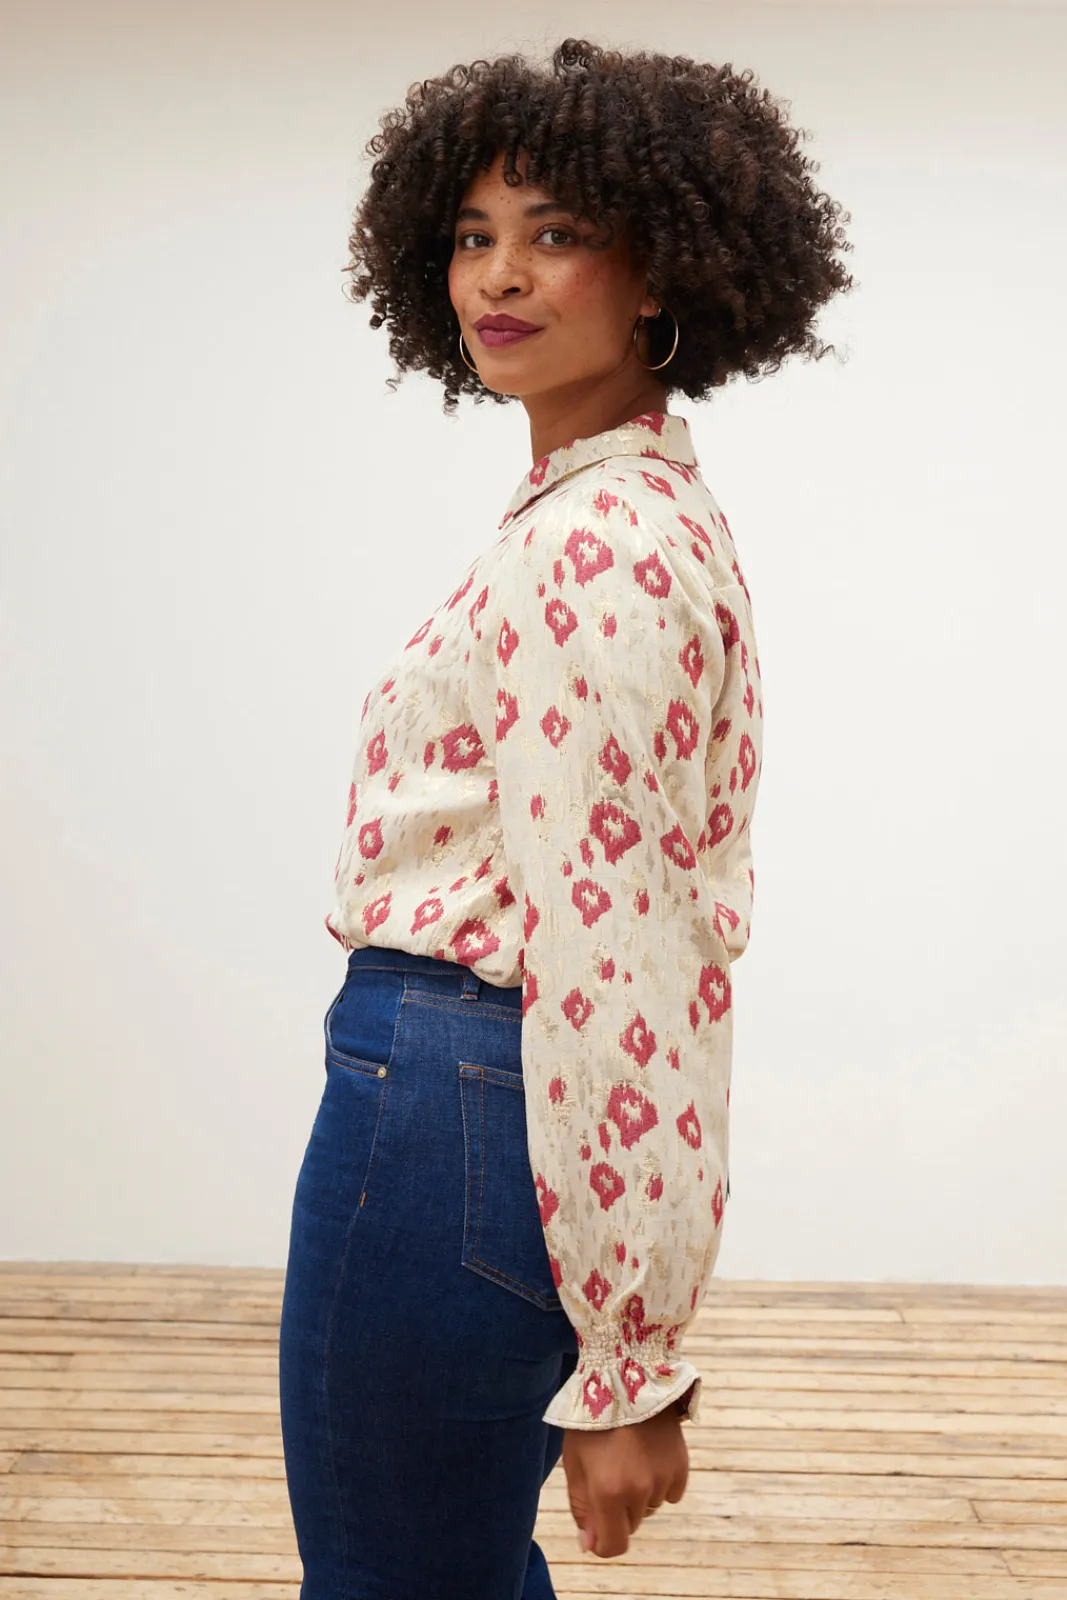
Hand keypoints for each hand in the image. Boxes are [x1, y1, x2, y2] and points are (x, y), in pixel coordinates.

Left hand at [562, 1390, 691, 1558]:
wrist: (625, 1377)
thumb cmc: (591, 1421)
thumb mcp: (575, 1462)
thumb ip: (581, 1507)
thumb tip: (589, 1545)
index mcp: (607, 1492)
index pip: (613, 1545)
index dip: (602, 1543)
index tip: (596, 1530)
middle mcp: (638, 1491)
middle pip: (630, 1525)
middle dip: (618, 1511)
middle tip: (609, 1473)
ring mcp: (663, 1478)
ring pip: (650, 1507)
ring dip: (639, 1495)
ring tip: (628, 1458)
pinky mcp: (681, 1466)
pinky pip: (671, 1492)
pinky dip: (660, 1483)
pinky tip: (649, 1455)